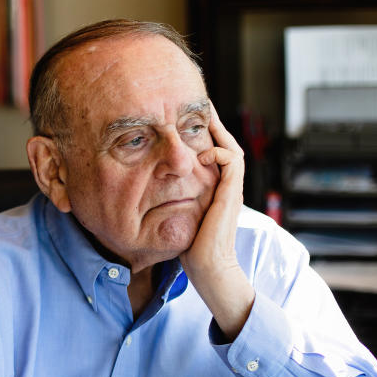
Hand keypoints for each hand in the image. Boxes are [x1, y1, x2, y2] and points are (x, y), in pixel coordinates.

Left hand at [179, 103, 254, 339]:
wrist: (208, 268)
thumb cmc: (189, 248)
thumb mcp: (174, 216)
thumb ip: (168, 200)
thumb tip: (144, 190)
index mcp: (214, 189)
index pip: (212, 154)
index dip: (202, 136)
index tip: (183, 121)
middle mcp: (225, 186)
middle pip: (225, 144)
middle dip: (212, 125)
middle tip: (198, 107)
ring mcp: (230, 189)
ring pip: (231, 148)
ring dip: (218, 131)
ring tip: (204, 116)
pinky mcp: (231, 194)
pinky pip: (232, 162)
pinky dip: (219, 152)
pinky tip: (203, 153)